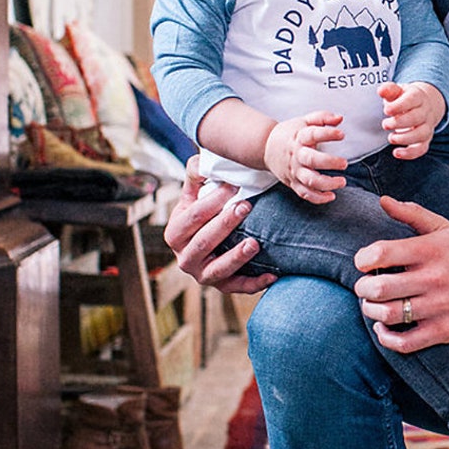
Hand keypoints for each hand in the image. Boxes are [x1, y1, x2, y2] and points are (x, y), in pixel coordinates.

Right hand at [162, 158, 276, 292]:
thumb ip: (196, 176)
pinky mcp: (222, 286)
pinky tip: (273, 274)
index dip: (212, 201)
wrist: (205, 244)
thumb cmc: (201, 214)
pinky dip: (255, 283)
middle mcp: (185, 258)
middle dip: (225, 224)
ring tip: (254, 243)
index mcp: (175, 233)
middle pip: (204, 242)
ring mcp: (203, 275)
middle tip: (246, 206)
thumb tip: (202, 160)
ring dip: (236, 257)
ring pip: (218, 269)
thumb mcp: (193, 195)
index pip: (193, 217)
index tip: (233, 186)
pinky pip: (238, 287)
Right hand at [263, 111, 347, 203]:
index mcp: (299, 137)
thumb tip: (340, 118)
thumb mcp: (304, 121)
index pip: (313, 134)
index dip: (328, 133)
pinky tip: (331, 196)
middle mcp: (297, 155)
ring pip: (310, 180)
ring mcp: (294, 170)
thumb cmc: (290, 133)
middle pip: (312, 160)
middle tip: (344, 163)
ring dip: (327, 183)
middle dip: (329, 162)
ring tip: (342, 182)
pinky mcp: (293, 182)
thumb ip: (322, 117)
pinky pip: (304, 193)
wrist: (265, 147)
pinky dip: (317, 198)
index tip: (341, 134)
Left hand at [354, 196, 448, 350]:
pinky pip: (404, 342)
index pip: (381, 253)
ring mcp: (439, 307)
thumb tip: (384, 201)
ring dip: (371, 311)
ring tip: (373, 305)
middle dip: (362, 288)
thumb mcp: (444, 229)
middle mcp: (434, 278)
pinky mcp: (443, 331)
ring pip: (388, 314)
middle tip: (364, 287)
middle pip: (380, 288)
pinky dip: (386, 337)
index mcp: (431, 250)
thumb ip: (412, 214)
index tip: (363, 263)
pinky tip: (384, 327)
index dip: (362, 259)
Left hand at [379, 82, 445, 160]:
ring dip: (405, 138)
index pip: (412, 100)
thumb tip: (381, 90)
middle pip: (417, 118)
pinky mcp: (425, 140)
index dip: (399, 106)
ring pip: (421, 134)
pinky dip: (410, 153)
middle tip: (386, 124)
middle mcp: (425, 112)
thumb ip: (389, 90)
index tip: (387, 111)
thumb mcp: (398, 91)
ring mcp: (427, 127)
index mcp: (418, 97)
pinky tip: (397, 153)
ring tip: (391, 138)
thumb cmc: (404, 99)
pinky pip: (422, 148)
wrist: (422, 106)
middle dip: (400, 123)